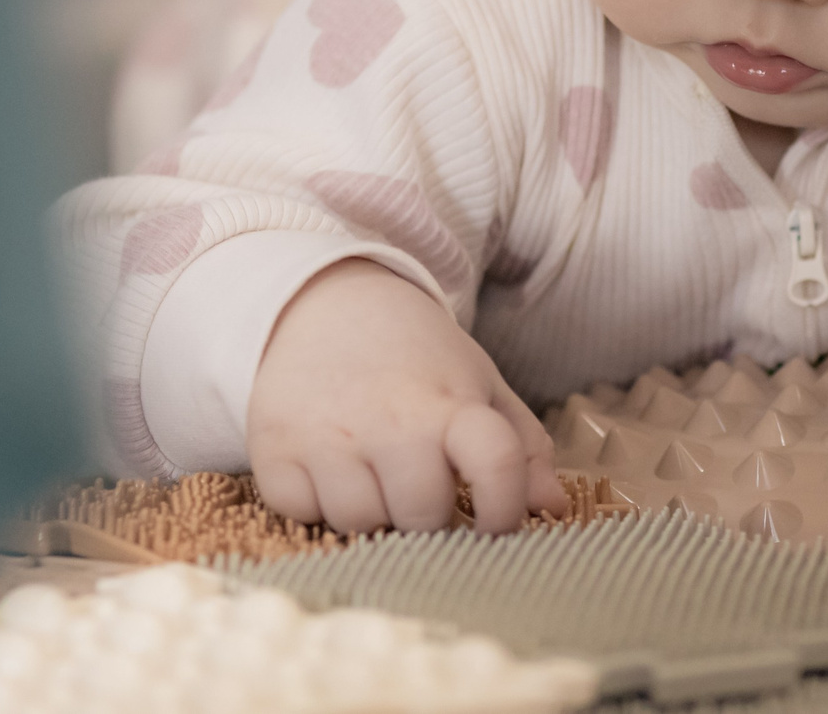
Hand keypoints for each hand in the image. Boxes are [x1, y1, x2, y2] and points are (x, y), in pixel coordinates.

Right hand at [246, 259, 566, 533]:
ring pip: (360, 524)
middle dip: (427, 513)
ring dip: (370, 512)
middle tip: (418, 485)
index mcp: (452, 402)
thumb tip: (553, 509)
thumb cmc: (413, 354)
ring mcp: (328, 438)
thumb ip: (521, 447)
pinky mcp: (275, 450)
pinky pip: (301, 514)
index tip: (493, 522)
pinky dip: (314, 503)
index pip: (498, 469)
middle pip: (423, 517)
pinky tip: (328, 467)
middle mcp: (392, 422)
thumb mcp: (477, 381)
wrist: (322, 302)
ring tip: (372, 472)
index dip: (505, 511)